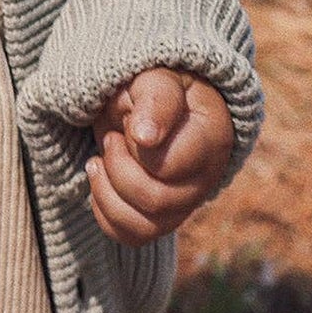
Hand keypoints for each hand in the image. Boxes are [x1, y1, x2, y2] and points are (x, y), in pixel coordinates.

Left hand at [85, 68, 233, 245]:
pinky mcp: (163, 218)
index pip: (169, 164)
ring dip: (106, 191)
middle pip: (156, 200)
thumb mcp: (158, 76)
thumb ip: (156, 100)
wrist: (154, 102)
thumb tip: (146, 137)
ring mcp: (186, 203)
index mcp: (212, 137)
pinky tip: (99, 178)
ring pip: (143, 227)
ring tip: (99, 160)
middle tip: (111, 137)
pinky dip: (104, 212)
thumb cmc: (158, 86)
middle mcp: (206, 178)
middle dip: (118, 167)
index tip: (129, 122)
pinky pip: (131, 236)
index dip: (137, 145)